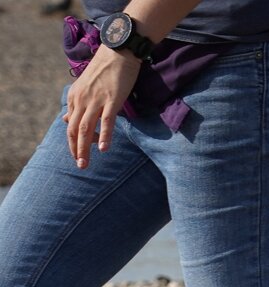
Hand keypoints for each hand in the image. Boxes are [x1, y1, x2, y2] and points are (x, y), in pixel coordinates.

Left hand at [62, 45, 140, 168]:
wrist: (118, 52)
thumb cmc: (105, 70)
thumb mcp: (85, 87)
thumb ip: (76, 105)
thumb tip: (65, 119)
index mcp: (75, 97)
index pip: (70, 125)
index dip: (72, 143)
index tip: (76, 156)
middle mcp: (82, 100)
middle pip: (75, 130)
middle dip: (76, 150)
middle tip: (80, 166)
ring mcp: (96, 100)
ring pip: (87, 129)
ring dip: (85, 148)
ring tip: (86, 163)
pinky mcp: (111, 100)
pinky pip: (106, 122)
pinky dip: (104, 137)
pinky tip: (104, 150)